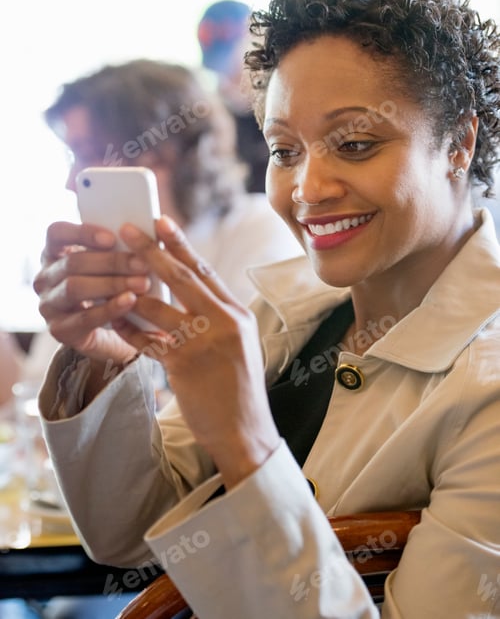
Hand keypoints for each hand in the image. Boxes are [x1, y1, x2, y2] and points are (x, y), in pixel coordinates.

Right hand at [33, 221, 152, 365]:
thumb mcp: (114, 265)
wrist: (115, 334)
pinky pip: (84, 318)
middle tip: (142, 264)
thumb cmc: (115, 288)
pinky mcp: (59, 330)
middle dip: (111, 262)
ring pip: (74, 288)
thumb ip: (122, 247)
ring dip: (111, 284)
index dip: (82, 232)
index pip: (57, 233)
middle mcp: (45, 277)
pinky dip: (109, 308)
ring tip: (142, 283)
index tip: (112, 238)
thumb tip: (148, 228)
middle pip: (72, 262)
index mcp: (54, 252)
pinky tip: (129, 301)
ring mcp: (48, 305)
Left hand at [112, 216, 280, 488]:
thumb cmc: (239, 389)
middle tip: (129, 229)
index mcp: (238, 314)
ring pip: (159, 306)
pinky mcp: (185, 364)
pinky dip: (129, 329)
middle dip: (152, 251)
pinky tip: (114, 319)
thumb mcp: (239, 345)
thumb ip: (218, 318)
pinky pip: (148, 340)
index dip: (181, 244)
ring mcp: (205, 342)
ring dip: (132, 290)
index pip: (206, 271)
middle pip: (182, 278)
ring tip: (110, 274)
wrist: (246, 430)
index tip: (162, 221)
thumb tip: (192, 296)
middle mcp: (225, 321)